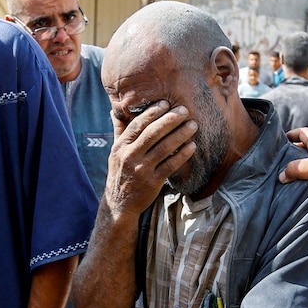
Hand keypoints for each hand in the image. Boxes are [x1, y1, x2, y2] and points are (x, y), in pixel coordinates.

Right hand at [104, 101, 197, 219]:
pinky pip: (170, 165)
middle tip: (184, 110)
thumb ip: (119, 130)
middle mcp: (130, 157)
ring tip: (193, 125)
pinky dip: (182, 155)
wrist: (120, 203)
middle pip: (152, 134)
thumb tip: (115, 108)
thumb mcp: (115, 152)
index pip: (137, 125)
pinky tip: (192, 146)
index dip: (152, 113)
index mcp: (121, 146)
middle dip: (170, 120)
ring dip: (180, 135)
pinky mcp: (153, 182)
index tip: (166, 103)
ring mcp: (141, 170)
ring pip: (163, 148)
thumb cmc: (121, 172)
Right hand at [279, 127, 307, 199]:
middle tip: (280, 163)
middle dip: (292, 154)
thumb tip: (282, 175)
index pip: (303, 133)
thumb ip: (298, 169)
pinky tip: (303, 187)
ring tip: (288, 177)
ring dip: (300, 168)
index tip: (279, 141)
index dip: (291, 134)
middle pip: (305, 148)